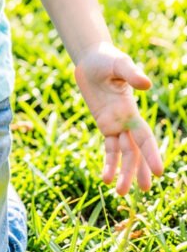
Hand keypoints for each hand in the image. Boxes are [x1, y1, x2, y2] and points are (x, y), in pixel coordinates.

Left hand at [74, 41, 162, 195]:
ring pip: (122, 154)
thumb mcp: (119, 64)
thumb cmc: (108, 59)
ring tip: (119, 192)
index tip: (159, 172)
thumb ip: (131, 75)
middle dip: (140, 170)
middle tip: (144, 191)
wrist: (92, 59)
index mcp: (131, 111)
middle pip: (134, 151)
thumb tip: (146, 85)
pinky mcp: (104, 125)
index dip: (151, 154)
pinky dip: (109, 163)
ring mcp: (115, 125)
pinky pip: (109, 148)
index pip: (144, 137)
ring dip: (123, 172)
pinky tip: (105, 178)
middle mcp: (126, 121)